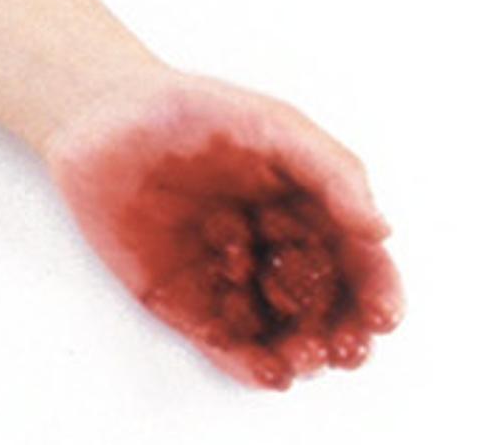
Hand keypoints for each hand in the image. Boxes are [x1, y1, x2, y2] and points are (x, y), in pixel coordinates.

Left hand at [39, 69, 403, 388]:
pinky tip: (268, 371)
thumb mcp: (269, 123)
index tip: (383, 315)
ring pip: (281, 333)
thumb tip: (380, 228)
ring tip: (303, 357)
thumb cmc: (188, 109)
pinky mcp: (185, 299)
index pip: (357, 260)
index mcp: (306, 208)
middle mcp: (275, 249)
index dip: (378, 290)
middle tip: (347, 349)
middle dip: (344, 333)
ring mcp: (231, 278)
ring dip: (302, 354)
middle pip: (327, 307)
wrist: (97, 116)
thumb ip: (329, 169)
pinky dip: (251, 364)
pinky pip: (226, 342)